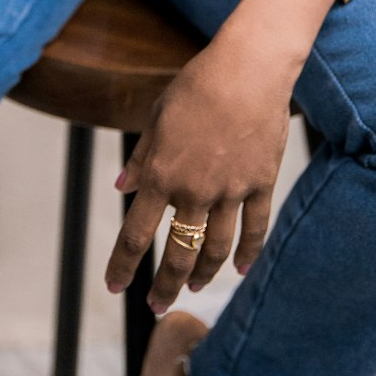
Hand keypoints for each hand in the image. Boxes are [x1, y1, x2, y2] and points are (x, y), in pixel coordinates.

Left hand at [104, 34, 292, 312]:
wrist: (248, 69)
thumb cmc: (197, 85)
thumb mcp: (157, 117)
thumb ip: (142, 158)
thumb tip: (122, 187)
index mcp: (162, 175)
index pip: (135, 234)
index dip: (123, 265)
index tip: (115, 286)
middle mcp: (194, 191)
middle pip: (178, 254)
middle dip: (164, 285)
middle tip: (157, 306)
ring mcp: (231, 191)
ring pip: (216, 249)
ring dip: (203, 274)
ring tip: (194, 286)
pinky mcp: (261, 184)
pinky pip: (255, 228)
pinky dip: (248, 253)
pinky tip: (241, 269)